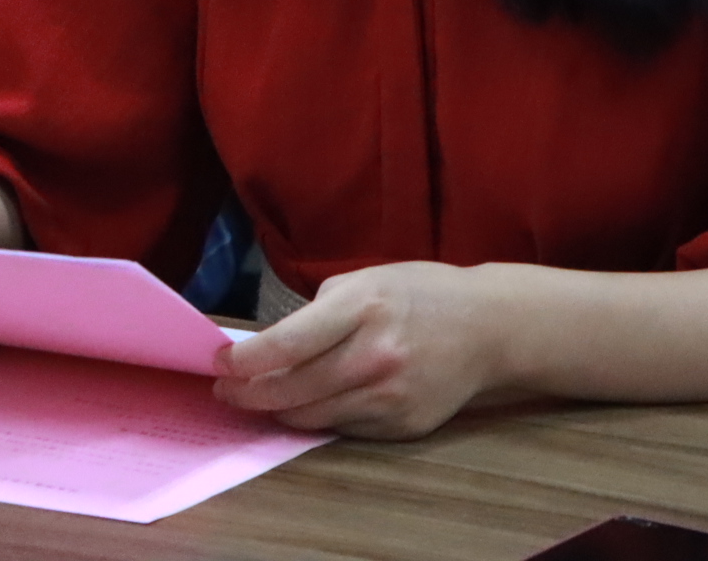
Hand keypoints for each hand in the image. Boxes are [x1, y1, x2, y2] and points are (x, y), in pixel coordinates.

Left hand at [215, 261, 498, 437]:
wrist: (488, 327)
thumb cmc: (419, 294)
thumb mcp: (365, 279)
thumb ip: (318, 311)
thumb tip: (271, 345)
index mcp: (361, 307)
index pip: (286, 345)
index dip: (244, 362)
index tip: (218, 364)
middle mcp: (375, 355)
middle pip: (292, 390)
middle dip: (248, 394)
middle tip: (227, 390)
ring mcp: (390, 396)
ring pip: (312, 417)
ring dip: (277, 411)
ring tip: (257, 400)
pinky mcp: (403, 425)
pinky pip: (344, 428)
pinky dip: (319, 418)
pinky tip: (307, 405)